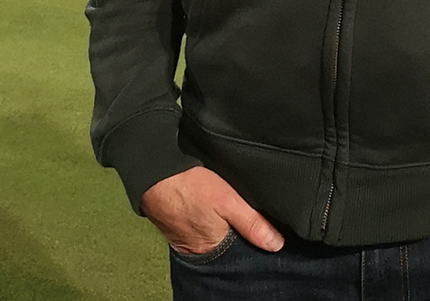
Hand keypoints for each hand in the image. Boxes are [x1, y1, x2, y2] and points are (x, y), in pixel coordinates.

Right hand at [139, 166, 284, 254]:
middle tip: (246, 221)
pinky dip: (210, 228)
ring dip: (224, 234)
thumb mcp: (228, 200)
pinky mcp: (177, 231)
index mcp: (212, 248)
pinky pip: (200, 235)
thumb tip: (276, 245)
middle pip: (228, 251)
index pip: (241, 256)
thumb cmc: (189, 185)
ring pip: (215, 242)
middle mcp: (198, 251)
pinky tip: (214, 216)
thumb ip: (252, 223)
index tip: (266, 236)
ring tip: (232, 218)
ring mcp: (186, 242)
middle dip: (239, 240)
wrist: (154, 174)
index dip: (254, 246)